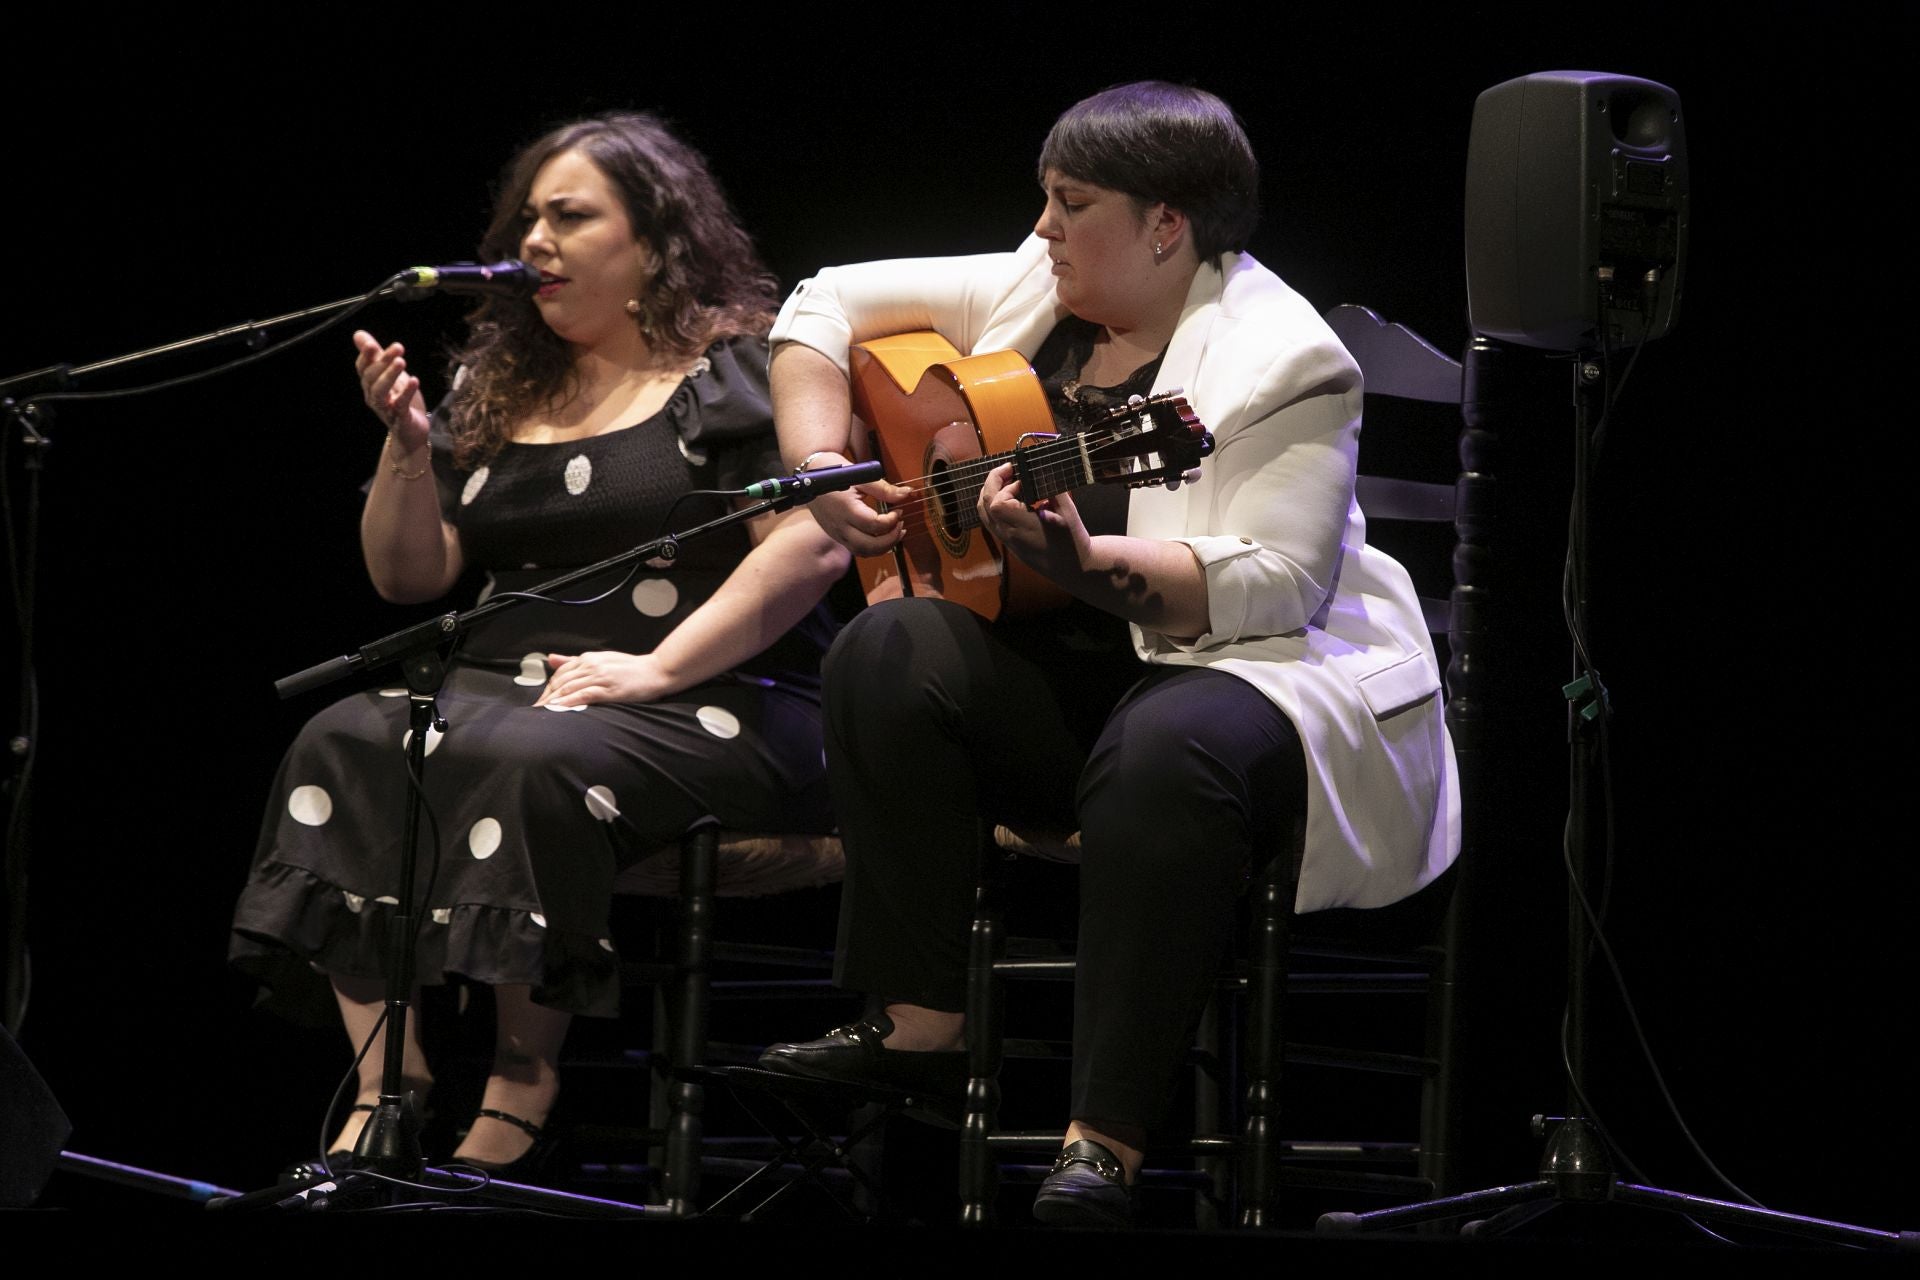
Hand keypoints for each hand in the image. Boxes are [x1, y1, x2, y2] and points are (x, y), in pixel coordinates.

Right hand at [354, 330, 430, 450]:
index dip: (366, 356)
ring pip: (380, 391)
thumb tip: (358, 334)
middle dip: (382, 361)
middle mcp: (373, 396)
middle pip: (371, 377)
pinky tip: (414, 380)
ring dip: (390, 375)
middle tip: (398, 347)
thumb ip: (376, 356)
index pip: (362, 368)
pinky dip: (406, 393)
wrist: (411, 432)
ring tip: (402, 362)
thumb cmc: (400, 400)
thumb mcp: (389, 375)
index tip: (372, 343)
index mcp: (370, 384)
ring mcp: (385, 408)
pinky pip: (400, 405)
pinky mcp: (399, 418)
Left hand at [534, 651, 677, 706]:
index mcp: (588, 658)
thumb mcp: (602, 660)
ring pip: (568, 689)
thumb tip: (551, 659)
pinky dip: (568, 702)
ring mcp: (599, 677)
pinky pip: (583, 695)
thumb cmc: (631, 668)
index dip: (548, 688)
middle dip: (546, 697)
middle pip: (560, 682)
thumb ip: (575, 661)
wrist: (656, 671)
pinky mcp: (608, 689)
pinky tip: (558, 709)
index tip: (540, 701)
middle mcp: (591, 665)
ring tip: (542, 714)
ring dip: (553, 702)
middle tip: (536, 711)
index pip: (560, 673)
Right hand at [800, 455, 912, 555]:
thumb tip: (906, 494)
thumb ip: (884, 488)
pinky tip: (880, 536)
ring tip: (894, 533)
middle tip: (900, 526)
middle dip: (891, 540)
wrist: (810, 475)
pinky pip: (855, 549)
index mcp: (847, 510)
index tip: (898, 511)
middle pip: (869, 546)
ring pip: (862, 552)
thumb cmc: (834, 471)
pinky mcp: (835, 535)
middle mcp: (840, 526)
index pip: (875, 525)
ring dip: (882, 547)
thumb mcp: (861, 475)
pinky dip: (871, 547)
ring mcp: (836, 533)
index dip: (892, 521)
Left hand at [977, 462, 1088, 578]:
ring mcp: (1006, 540)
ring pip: (984, 514)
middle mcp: (1008, 534)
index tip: (1022, 479)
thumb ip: (1051, 489)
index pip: (997, 503)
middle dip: (993, 482)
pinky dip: (993, 504)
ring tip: (1005, 480)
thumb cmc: (1072, 540)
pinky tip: (1009, 496)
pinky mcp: (1008, 543)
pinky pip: (991, 521)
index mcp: (1022, 527)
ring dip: (990, 492)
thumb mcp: (1067, 511)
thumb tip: (1041, 470)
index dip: (1005, 486)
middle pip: (984, 505)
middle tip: (1008, 469)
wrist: (1073, 568)